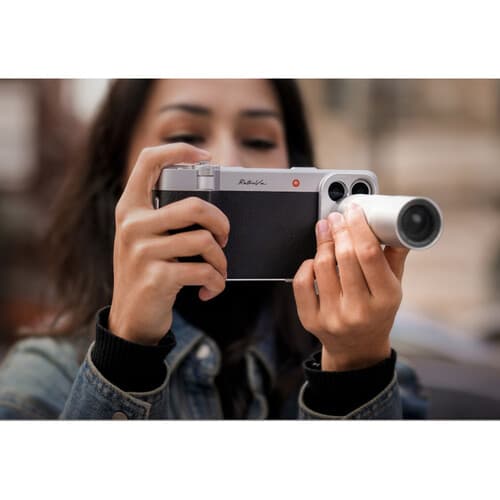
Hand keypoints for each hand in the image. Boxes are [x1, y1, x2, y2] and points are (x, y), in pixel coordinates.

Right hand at [109, 143, 229, 344]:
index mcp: (130, 208)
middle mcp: (133, 225)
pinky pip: (203, 271)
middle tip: (225, 238)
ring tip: (218, 271)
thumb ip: (162, 217)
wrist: (131, 319)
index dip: (179, 150)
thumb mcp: (144, 239)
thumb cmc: (146, 273)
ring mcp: (142, 251)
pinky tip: (208, 289)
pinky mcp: (156, 277)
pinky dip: (216, 282)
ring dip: (221, 261)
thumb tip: (208, 205)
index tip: (205, 157)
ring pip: (204, 241)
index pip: (149, 160)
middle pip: (195, 206)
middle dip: (222, 223)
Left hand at [293, 203, 408, 370]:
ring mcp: (333, 316)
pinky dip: (307, 264)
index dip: (358, 227)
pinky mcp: (311, 320)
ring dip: (323, 242)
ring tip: (326, 231)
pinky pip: (302, 282)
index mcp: (386, 299)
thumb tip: (396, 225)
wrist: (357, 348)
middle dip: (339, 229)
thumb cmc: (376, 313)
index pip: (369, 255)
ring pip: (322, 266)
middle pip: (344, 257)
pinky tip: (315, 258)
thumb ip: (394, 258)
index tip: (352, 211)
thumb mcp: (393, 288)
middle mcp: (359, 310)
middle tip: (336, 217)